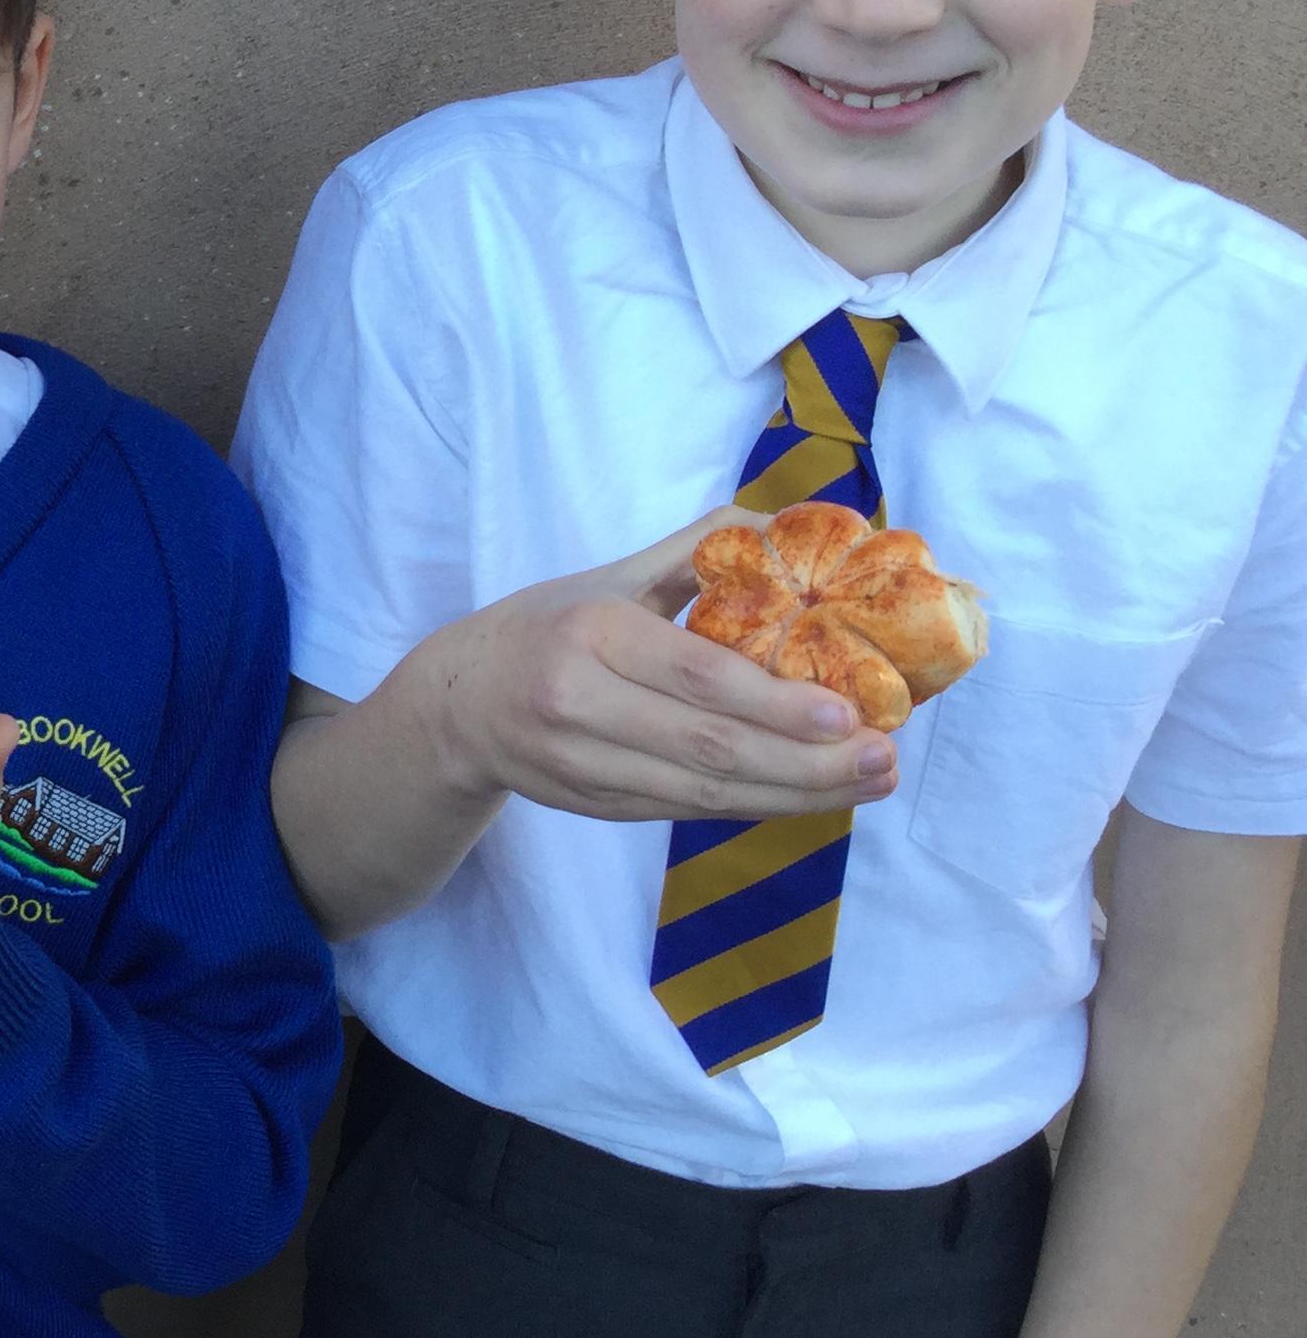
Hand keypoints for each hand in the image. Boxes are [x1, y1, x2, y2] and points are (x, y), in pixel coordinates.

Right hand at [398, 509, 897, 822]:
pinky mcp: (593, 807)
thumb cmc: (544, 627)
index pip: (693, 676)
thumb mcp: (604, 578)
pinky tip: (810, 794)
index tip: (847, 712)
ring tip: (868, 781)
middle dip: (808, 760)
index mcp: (588, 633)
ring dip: (797, 794)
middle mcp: (578, 705)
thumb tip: (790, 526)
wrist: (454, 706)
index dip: (773, 702)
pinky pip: (687, 811)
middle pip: (710, 747)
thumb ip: (692, 554)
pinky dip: (755, 805)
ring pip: (705, 794)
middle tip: (883, 757)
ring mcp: (582, 766)